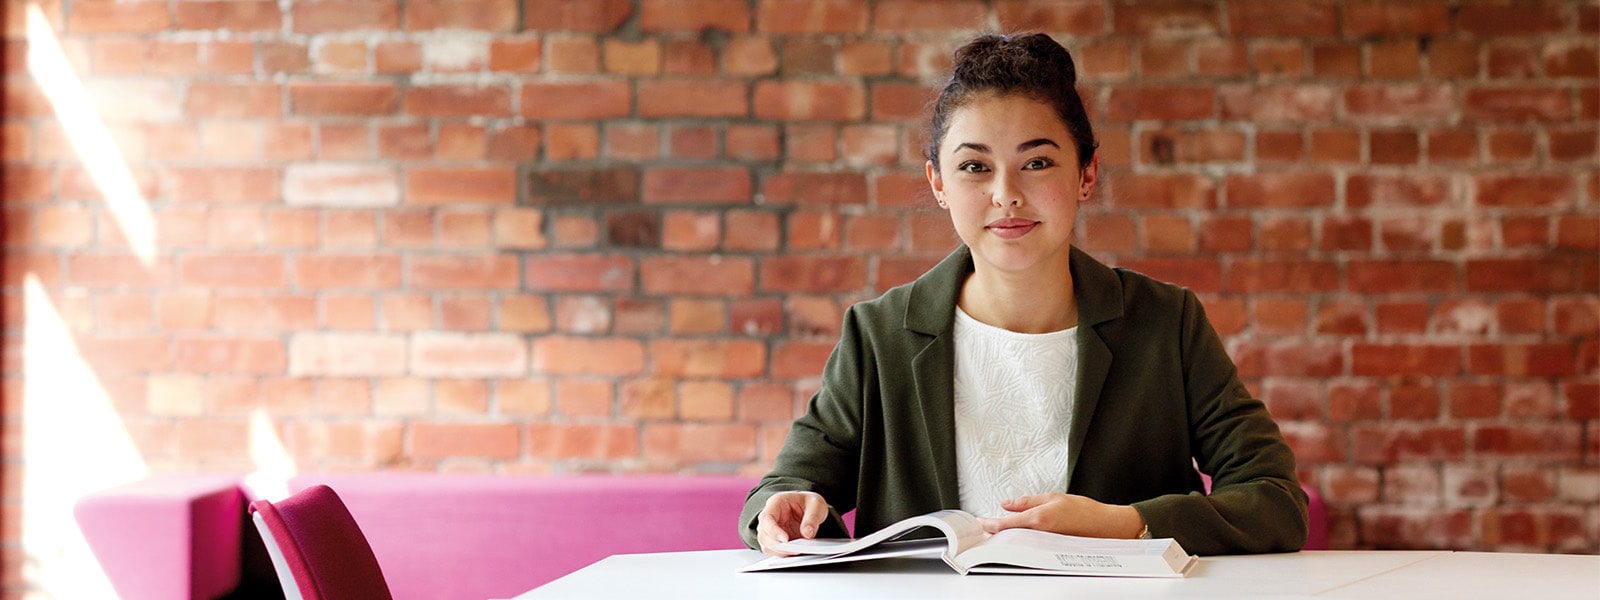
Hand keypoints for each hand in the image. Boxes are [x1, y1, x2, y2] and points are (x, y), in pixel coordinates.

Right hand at [755, 491, 829, 555]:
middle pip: (764, 534)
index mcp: (776, 502)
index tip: (785, 540)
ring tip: (798, 551)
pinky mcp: (776, 541)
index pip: (767, 518)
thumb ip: (813, 517)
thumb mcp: (816, 504)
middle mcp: (770, 517)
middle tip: (795, 550)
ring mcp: (770, 530)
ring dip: (780, 551)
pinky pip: (774, 551)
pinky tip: (795, 553)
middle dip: (778, 545)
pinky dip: (784, 554)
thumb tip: (807, 533)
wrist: (810, 508)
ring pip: (767, 545)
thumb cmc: (809, 502)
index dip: (773, 530)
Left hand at [976, 493, 1143, 538]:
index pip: (1006, 524)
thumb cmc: (1085, 510)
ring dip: (1008, 538)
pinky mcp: (1052, 551)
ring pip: (1019, 543)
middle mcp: (1041, 535)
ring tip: (999, 533)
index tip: (979, 522)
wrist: (1107, 526)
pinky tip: (1020, 538)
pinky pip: (1031, 547)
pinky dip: (1022, 542)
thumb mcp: (1053, 497)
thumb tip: (1006, 503)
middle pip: (1010, 536)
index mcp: (1039, 519)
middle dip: (996, 532)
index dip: (989, 524)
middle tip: (985, 528)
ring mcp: (1046, 545)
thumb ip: (1026, 501)